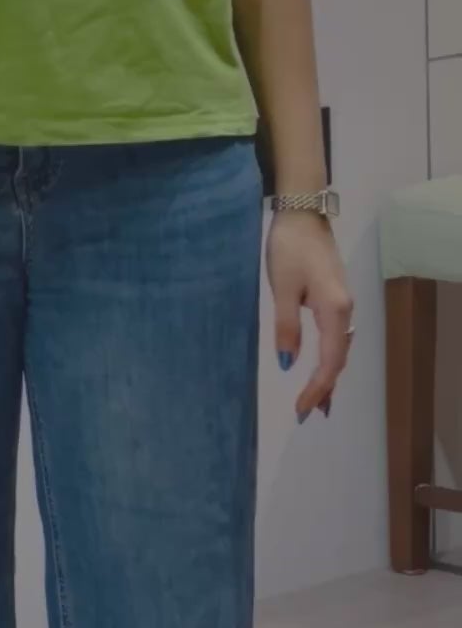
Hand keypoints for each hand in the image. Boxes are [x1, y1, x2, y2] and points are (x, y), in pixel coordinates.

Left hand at [268, 212, 353, 421]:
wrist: (303, 214)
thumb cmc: (289, 248)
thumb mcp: (281, 289)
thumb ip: (286, 327)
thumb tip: (288, 363)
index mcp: (334, 310)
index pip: (330, 361)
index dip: (316, 388)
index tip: (300, 410)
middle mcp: (345, 310)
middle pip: (339, 358)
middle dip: (324, 387)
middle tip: (307, 413)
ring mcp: (343, 303)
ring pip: (340, 348)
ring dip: (329, 374)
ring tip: (317, 401)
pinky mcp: (336, 297)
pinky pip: (337, 336)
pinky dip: (330, 357)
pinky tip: (321, 366)